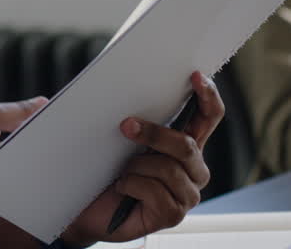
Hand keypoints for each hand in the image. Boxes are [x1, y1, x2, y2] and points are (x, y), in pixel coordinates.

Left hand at [59, 72, 224, 246]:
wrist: (81, 209)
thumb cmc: (99, 168)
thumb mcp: (110, 133)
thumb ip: (118, 109)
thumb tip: (94, 83)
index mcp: (183, 143)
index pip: (209, 116)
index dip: (208, 95)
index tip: (194, 75)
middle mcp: (192, 168)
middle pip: (187, 144)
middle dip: (155, 133)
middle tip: (125, 126)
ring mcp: (185, 194)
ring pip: (171, 168)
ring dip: (138, 165)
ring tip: (119, 171)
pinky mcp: (171, 214)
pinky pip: (158, 192)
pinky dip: (133, 185)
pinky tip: (122, 188)